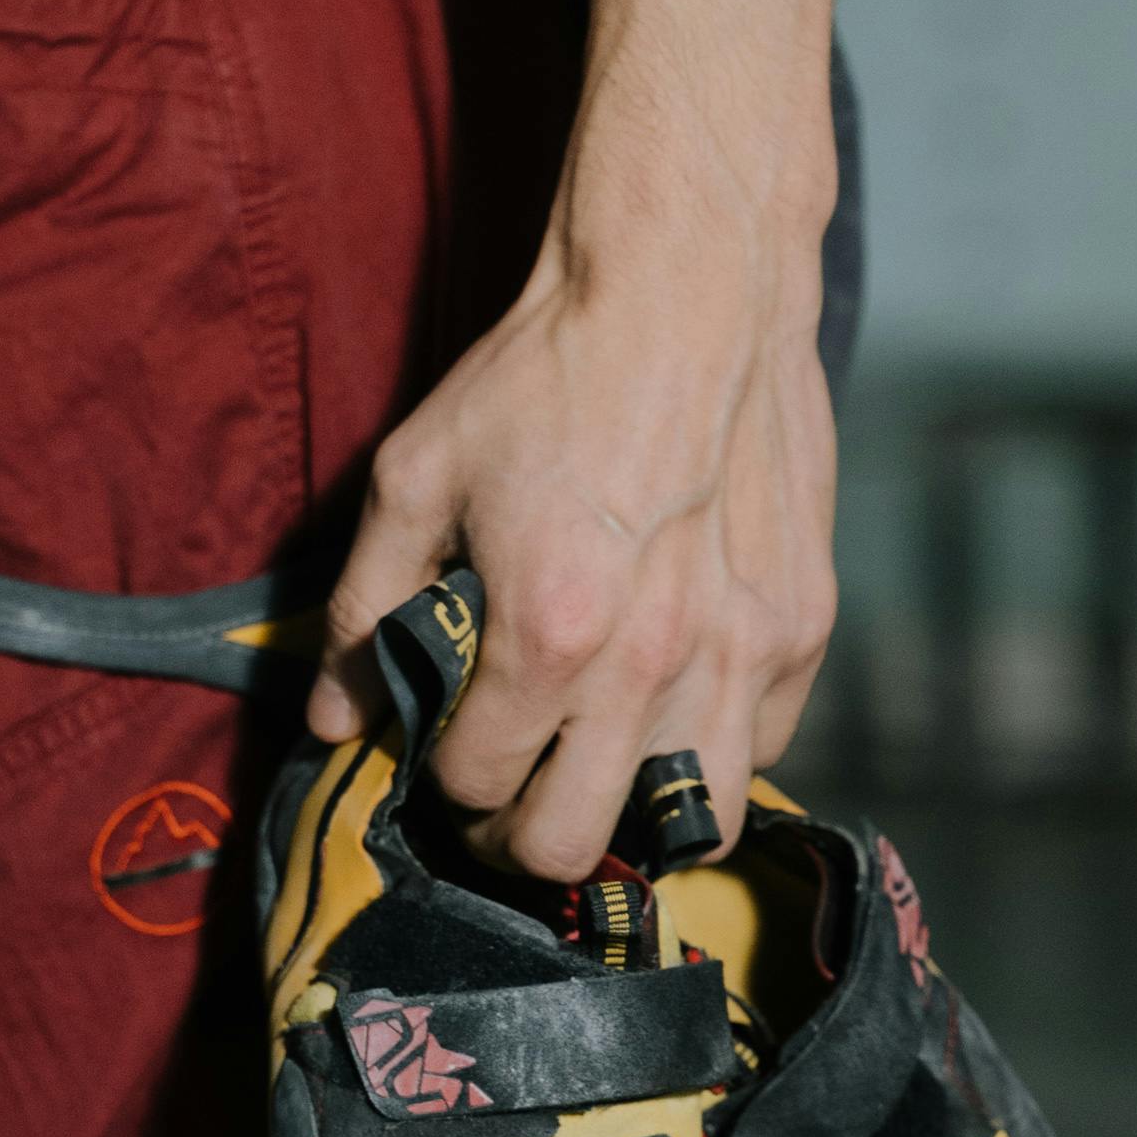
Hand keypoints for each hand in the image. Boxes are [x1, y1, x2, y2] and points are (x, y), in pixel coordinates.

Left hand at [308, 232, 837, 880]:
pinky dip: (711, 753)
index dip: (440, 773)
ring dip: (627, 811)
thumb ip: (365, 607)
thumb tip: (333, 715)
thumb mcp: (418, 477)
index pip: (474, 783)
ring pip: (689, 828)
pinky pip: (762, 751)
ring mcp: (742, 652)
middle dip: (517, 834)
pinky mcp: (803, 625)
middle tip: (504, 788)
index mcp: (550, 634)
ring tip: (592, 764)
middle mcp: (654, 664)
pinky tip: (667, 705)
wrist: (685, 289)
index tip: (440, 741)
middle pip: (572, 846)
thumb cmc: (546, 375)